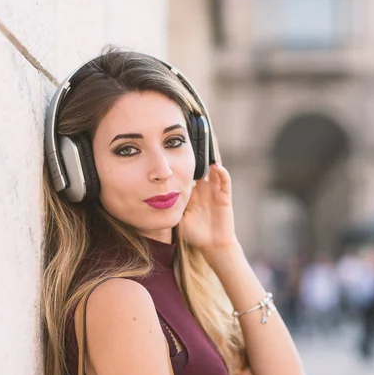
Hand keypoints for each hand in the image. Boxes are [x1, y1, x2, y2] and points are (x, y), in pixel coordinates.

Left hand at [178, 134, 238, 266]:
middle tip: (195, 129)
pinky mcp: (224, 197)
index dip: (182, 154)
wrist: (210, 244)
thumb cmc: (191, 231)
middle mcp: (204, 185)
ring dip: (213, 154)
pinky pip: (224, 182)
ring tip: (210, 138)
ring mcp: (215, 190)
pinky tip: (216, 166)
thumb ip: (165, 204)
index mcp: (191, 188)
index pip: (186, 166)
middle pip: (201, 161)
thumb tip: (148, 193)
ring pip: (215, 166)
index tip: (174, 140)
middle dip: (199, 147)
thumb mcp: (175, 214)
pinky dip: (221, 174)